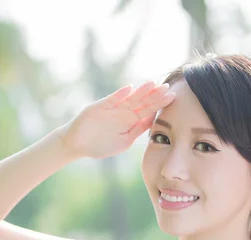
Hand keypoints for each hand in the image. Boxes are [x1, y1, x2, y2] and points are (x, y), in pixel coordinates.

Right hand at [60, 81, 175, 158]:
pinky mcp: (99, 107)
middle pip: (141, 101)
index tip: (173, 97)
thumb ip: (137, 130)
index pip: (148, 110)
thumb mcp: (124, 141)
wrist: (77, 145)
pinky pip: (111, 100)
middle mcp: (123, 112)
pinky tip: (129, 88)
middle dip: (154, 94)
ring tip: (151, 83)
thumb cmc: (100, 145)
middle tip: (168, 86)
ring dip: (140, 91)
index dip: (160, 103)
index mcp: (130, 121)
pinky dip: (119, 95)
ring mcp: (111, 108)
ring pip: (129, 98)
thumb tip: (153, 121)